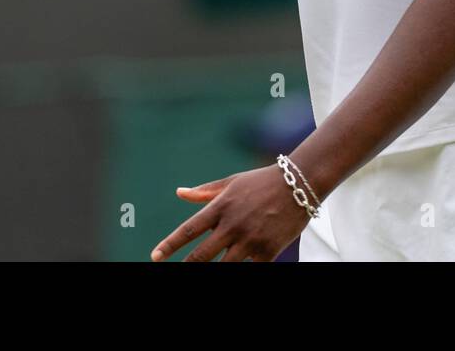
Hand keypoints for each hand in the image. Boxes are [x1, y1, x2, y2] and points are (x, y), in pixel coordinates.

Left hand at [150, 164, 312, 261]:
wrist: (299, 184)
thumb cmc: (261, 182)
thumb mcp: (232, 183)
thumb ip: (205, 191)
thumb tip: (180, 193)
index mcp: (221, 206)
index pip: (189, 230)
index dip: (170, 245)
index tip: (155, 256)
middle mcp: (232, 225)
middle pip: (201, 255)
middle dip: (187, 267)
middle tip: (175, 273)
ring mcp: (250, 240)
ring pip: (224, 267)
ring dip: (213, 271)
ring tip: (205, 272)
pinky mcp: (268, 251)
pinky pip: (250, 270)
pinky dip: (243, 269)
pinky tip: (238, 267)